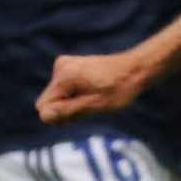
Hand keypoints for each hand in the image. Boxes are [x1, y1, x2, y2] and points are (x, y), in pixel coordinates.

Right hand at [37, 46, 151, 125]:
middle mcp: (60, 67)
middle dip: (66, 109)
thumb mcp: (95, 105)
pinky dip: (76, 95)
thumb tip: (44, 116)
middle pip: (49, 101)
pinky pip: (64, 89)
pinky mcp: (71, 66)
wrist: (136, 68)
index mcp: (64, 76)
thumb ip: (68, 111)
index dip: (61, 115)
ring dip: (72, 103)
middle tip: (91, 105)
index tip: (82, 111)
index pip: (44, 106)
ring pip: (57, 96)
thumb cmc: (120, 88)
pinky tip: (93, 92)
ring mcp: (65, 65)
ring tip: (95, 97)